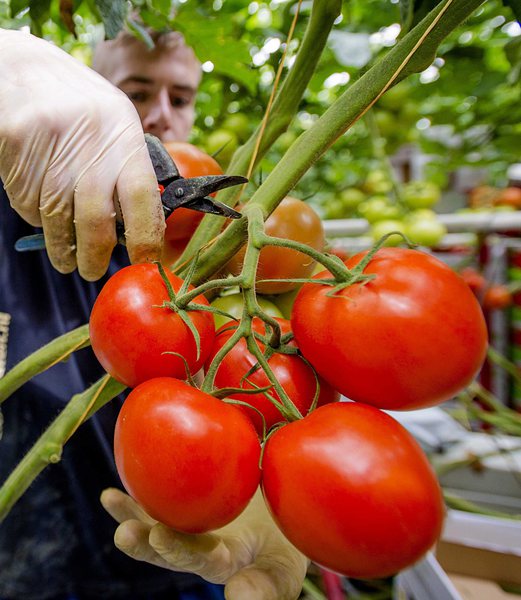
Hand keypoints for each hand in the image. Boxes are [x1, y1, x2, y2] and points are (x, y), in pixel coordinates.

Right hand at [0, 29, 164, 280]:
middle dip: (96, 256)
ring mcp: (49, 143)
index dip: (145, 236)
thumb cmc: (80, 105)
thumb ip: (130, 169)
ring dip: (63, 249)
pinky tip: (44, 212)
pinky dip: (38, 220)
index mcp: (122, 132)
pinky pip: (28, 205)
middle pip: (96, 219)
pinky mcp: (15, 146)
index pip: (141, 195)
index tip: (145, 262)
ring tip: (68, 260)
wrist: (22, 68)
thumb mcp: (116, 125)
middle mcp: (89, 138)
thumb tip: (146, 226)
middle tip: (94, 272)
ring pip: (57, 219)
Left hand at [101, 487, 307, 599]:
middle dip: (145, 542)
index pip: (203, 559)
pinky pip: (155, 506)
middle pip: (169, 550)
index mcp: (227, 563)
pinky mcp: (183, 511)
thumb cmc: (286, 545)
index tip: (160, 536)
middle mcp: (201, 550)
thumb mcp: (283, 569)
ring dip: (132, 516)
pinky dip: (134, 500)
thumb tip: (239, 598)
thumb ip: (265, 587)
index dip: (181, 550)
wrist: (283, 520)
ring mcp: (190, 530)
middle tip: (124, 534)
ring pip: (156, 526)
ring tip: (110, 500)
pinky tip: (111, 494)